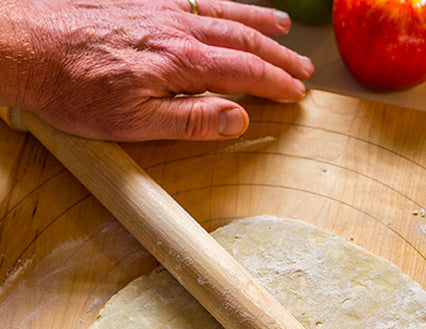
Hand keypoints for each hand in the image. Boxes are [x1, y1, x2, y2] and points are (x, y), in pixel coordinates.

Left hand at [3, 0, 313, 139]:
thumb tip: (240, 119)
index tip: (296, 94)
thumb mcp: (137, 123)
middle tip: (303, 69)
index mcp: (180, 63)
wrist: (25, 46)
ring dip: (257, 22)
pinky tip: (229, 7)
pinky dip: (221, 2)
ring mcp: (158, 9)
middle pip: (241, 40)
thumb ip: (192, 120)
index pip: (243, 72)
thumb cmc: (77, 91)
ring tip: (282, 29)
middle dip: (277, 55)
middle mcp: (176, 29)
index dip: (274, 84)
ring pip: (222, 12)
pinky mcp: (140, 2)